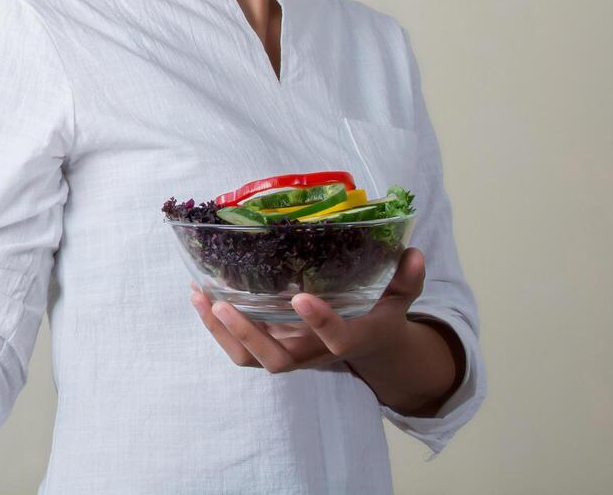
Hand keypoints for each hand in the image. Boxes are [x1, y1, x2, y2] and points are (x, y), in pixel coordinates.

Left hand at [189, 248, 427, 372]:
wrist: (368, 345)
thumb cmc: (378, 314)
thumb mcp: (399, 297)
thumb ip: (406, 279)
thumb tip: (414, 252)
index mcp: (348, 339)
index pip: (335, 339)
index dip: (319, 322)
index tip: (300, 297)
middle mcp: (314, 353)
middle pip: (277, 360)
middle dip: (247, 334)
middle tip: (222, 303)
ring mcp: (290, 353)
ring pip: (251, 358)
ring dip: (221, 332)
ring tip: (200, 297)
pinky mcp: (272, 348)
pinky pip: (239, 349)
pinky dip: (215, 328)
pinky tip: (198, 296)